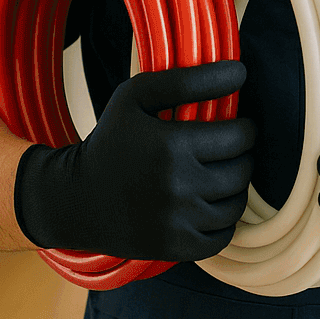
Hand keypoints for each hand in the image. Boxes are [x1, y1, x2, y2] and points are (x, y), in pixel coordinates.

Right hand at [14, 59, 255, 261]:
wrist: (74, 198)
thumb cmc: (111, 139)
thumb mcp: (137, 95)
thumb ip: (188, 79)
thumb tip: (240, 71)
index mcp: (173, 145)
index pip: (241, 136)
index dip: (245, 128)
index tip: (235, 127)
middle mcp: (178, 186)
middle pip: (242, 171)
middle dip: (241, 156)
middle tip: (225, 151)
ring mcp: (177, 222)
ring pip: (236, 204)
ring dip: (233, 188)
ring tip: (216, 175)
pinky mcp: (174, 247)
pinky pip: (223, 235)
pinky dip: (223, 221)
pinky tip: (207, 204)